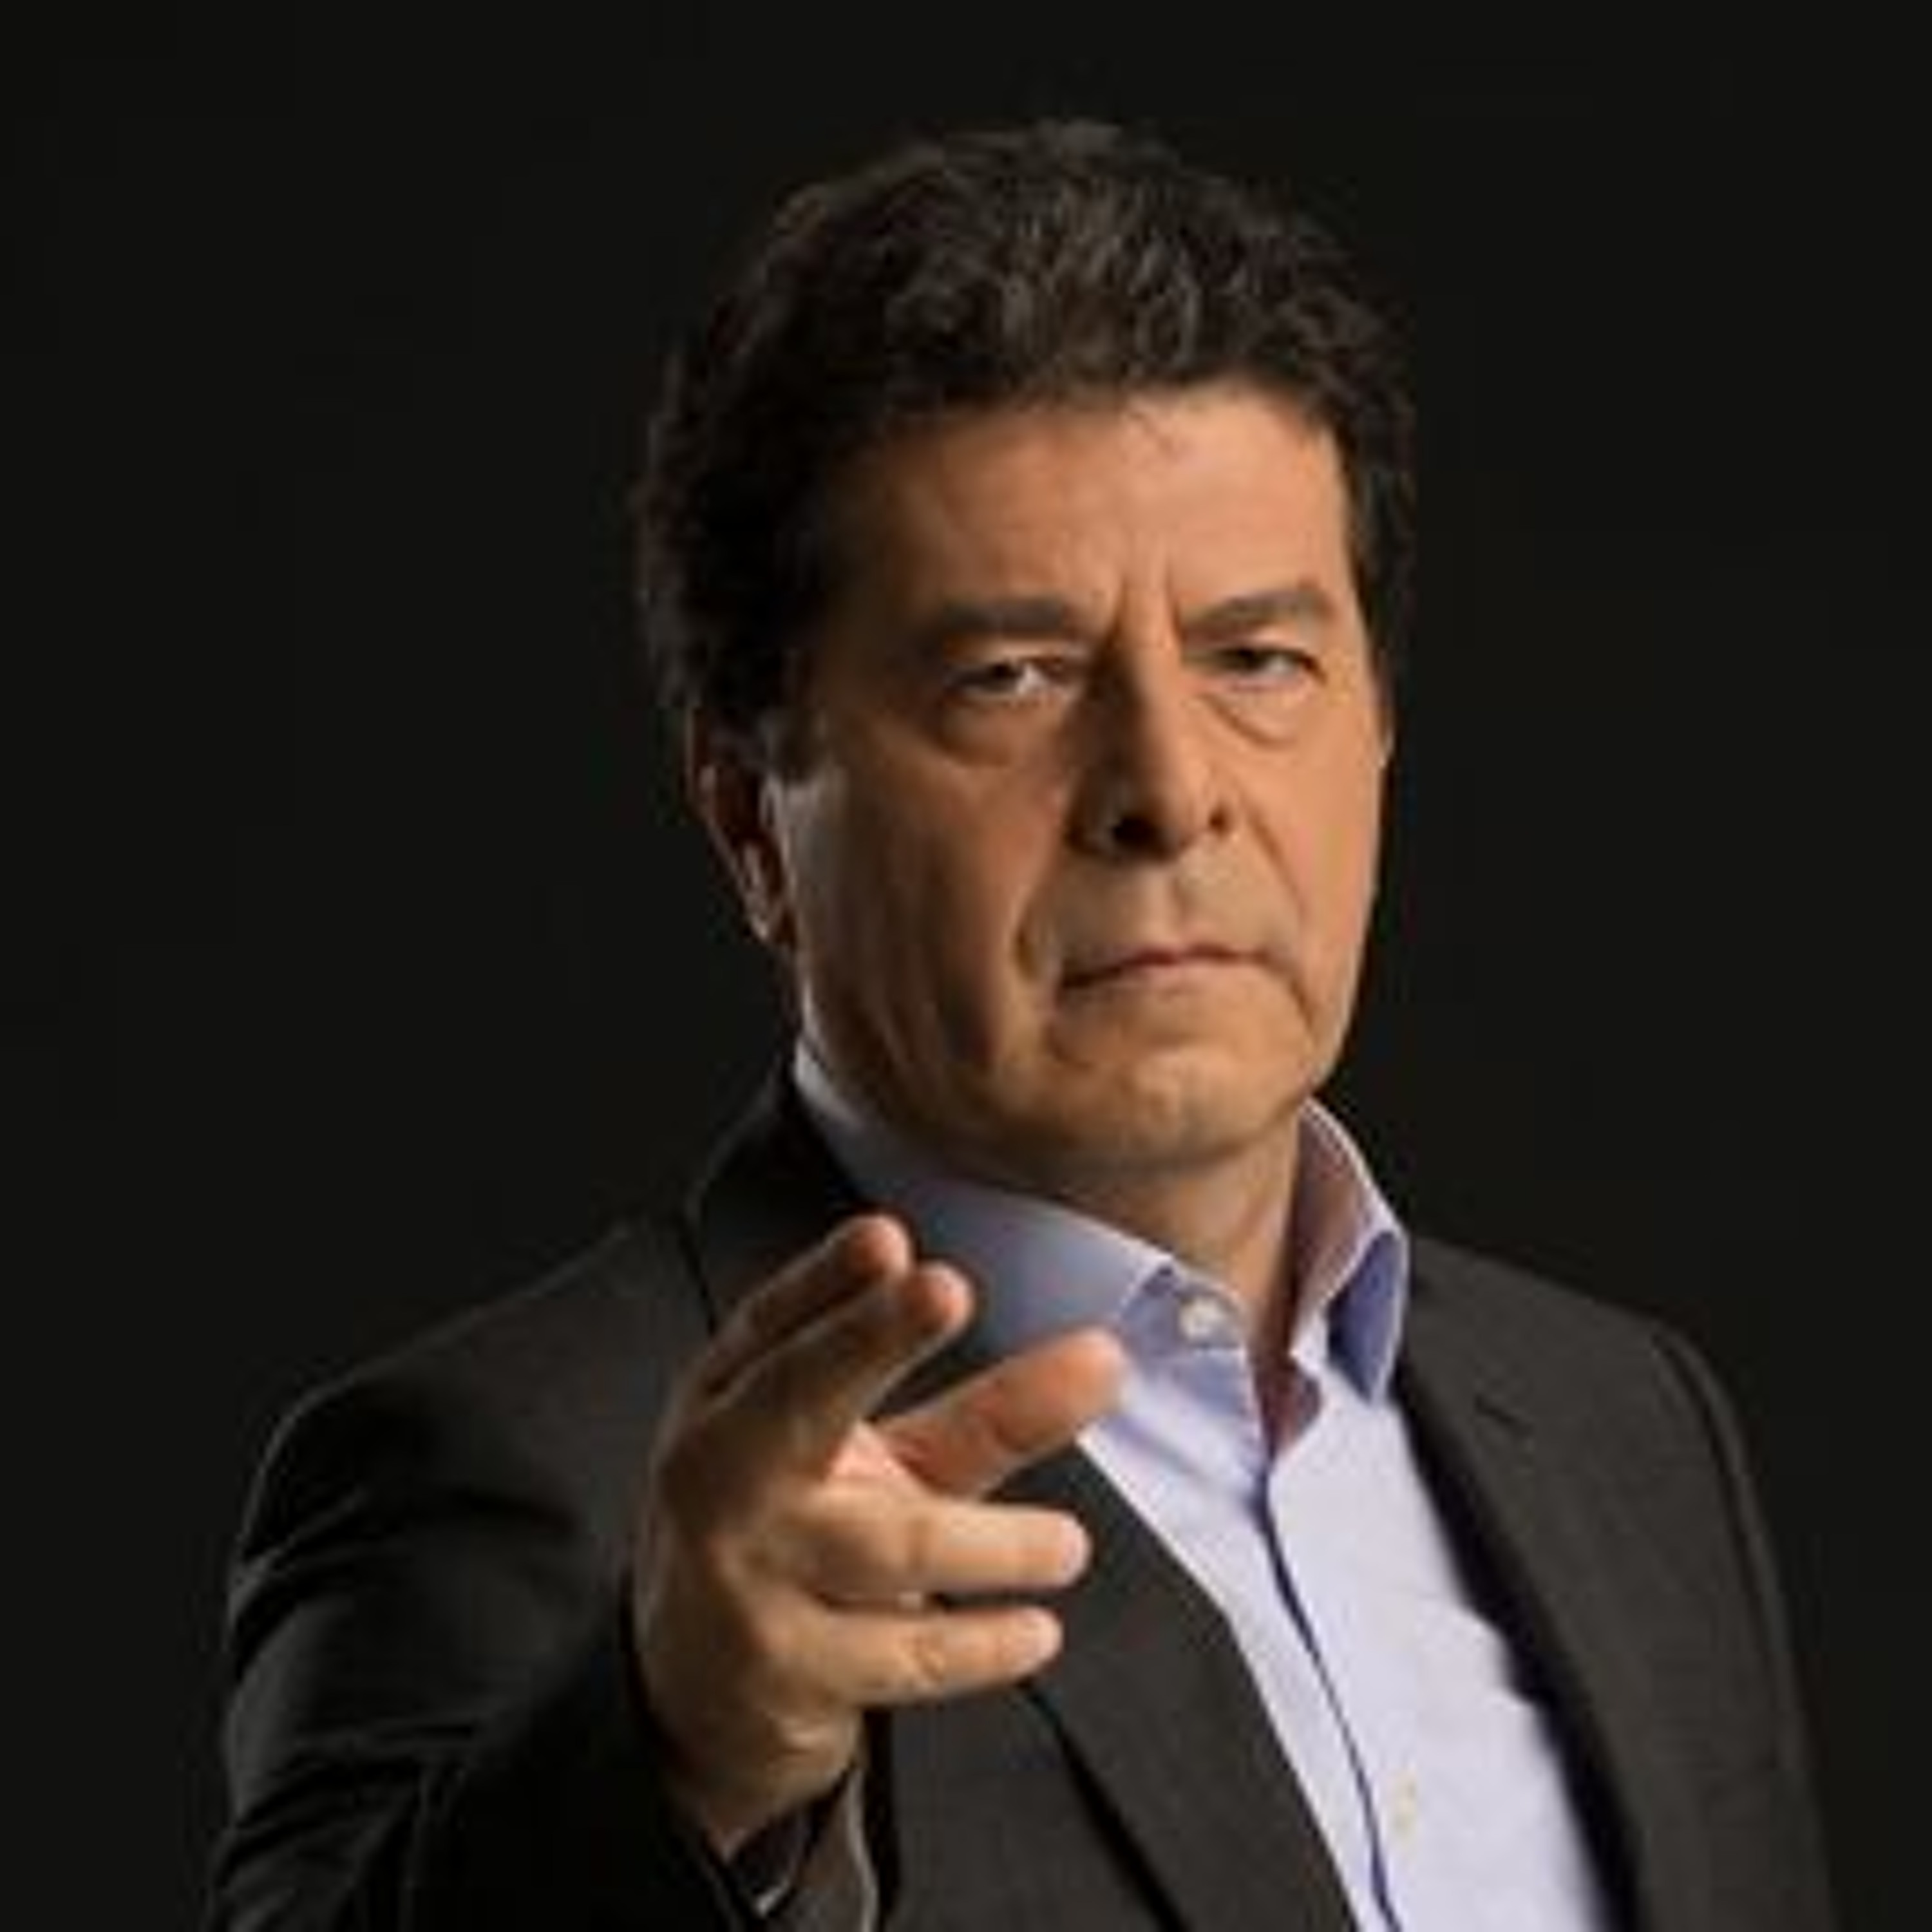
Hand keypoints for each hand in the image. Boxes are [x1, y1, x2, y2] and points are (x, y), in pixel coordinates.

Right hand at [631, 1213, 1123, 1853]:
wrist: (698, 1685)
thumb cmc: (799, 1528)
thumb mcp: (881, 1455)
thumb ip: (989, 1406)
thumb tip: (1105, 1359)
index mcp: (736, 1394)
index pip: (782, 1320)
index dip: (832, 1277)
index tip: (890, 1239)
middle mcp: (725, 1470)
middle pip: (800, 1393)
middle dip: (870, 1335)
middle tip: (944, 1289)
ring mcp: (745, 1573)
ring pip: (887, 1541)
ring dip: (993, 1543)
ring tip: (1068, 1546)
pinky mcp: (781, 1668)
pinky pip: (901, 1650)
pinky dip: (980, 1642)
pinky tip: (1034, 1628)